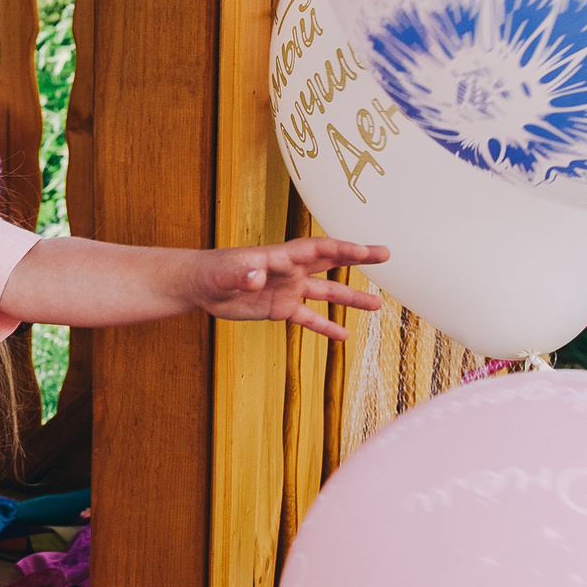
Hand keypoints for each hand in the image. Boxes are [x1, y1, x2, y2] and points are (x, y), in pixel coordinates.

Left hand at [189, 238, 387, 340]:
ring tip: (377, 306)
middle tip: (385, 255)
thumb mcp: (224, 274)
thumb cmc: (212, 272)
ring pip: (325, 293)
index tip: (367, 251)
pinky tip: (344, 337)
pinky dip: (325, 327)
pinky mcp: (280, 308)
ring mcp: (288, 289)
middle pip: (330, 262)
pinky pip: (308, 318)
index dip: (343, 249)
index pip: (318, 249)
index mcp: (280, 256)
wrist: (201, 285)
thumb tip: (256, 276)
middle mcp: (290, 271)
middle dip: (357, 258)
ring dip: (350, 299)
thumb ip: (241, 274)